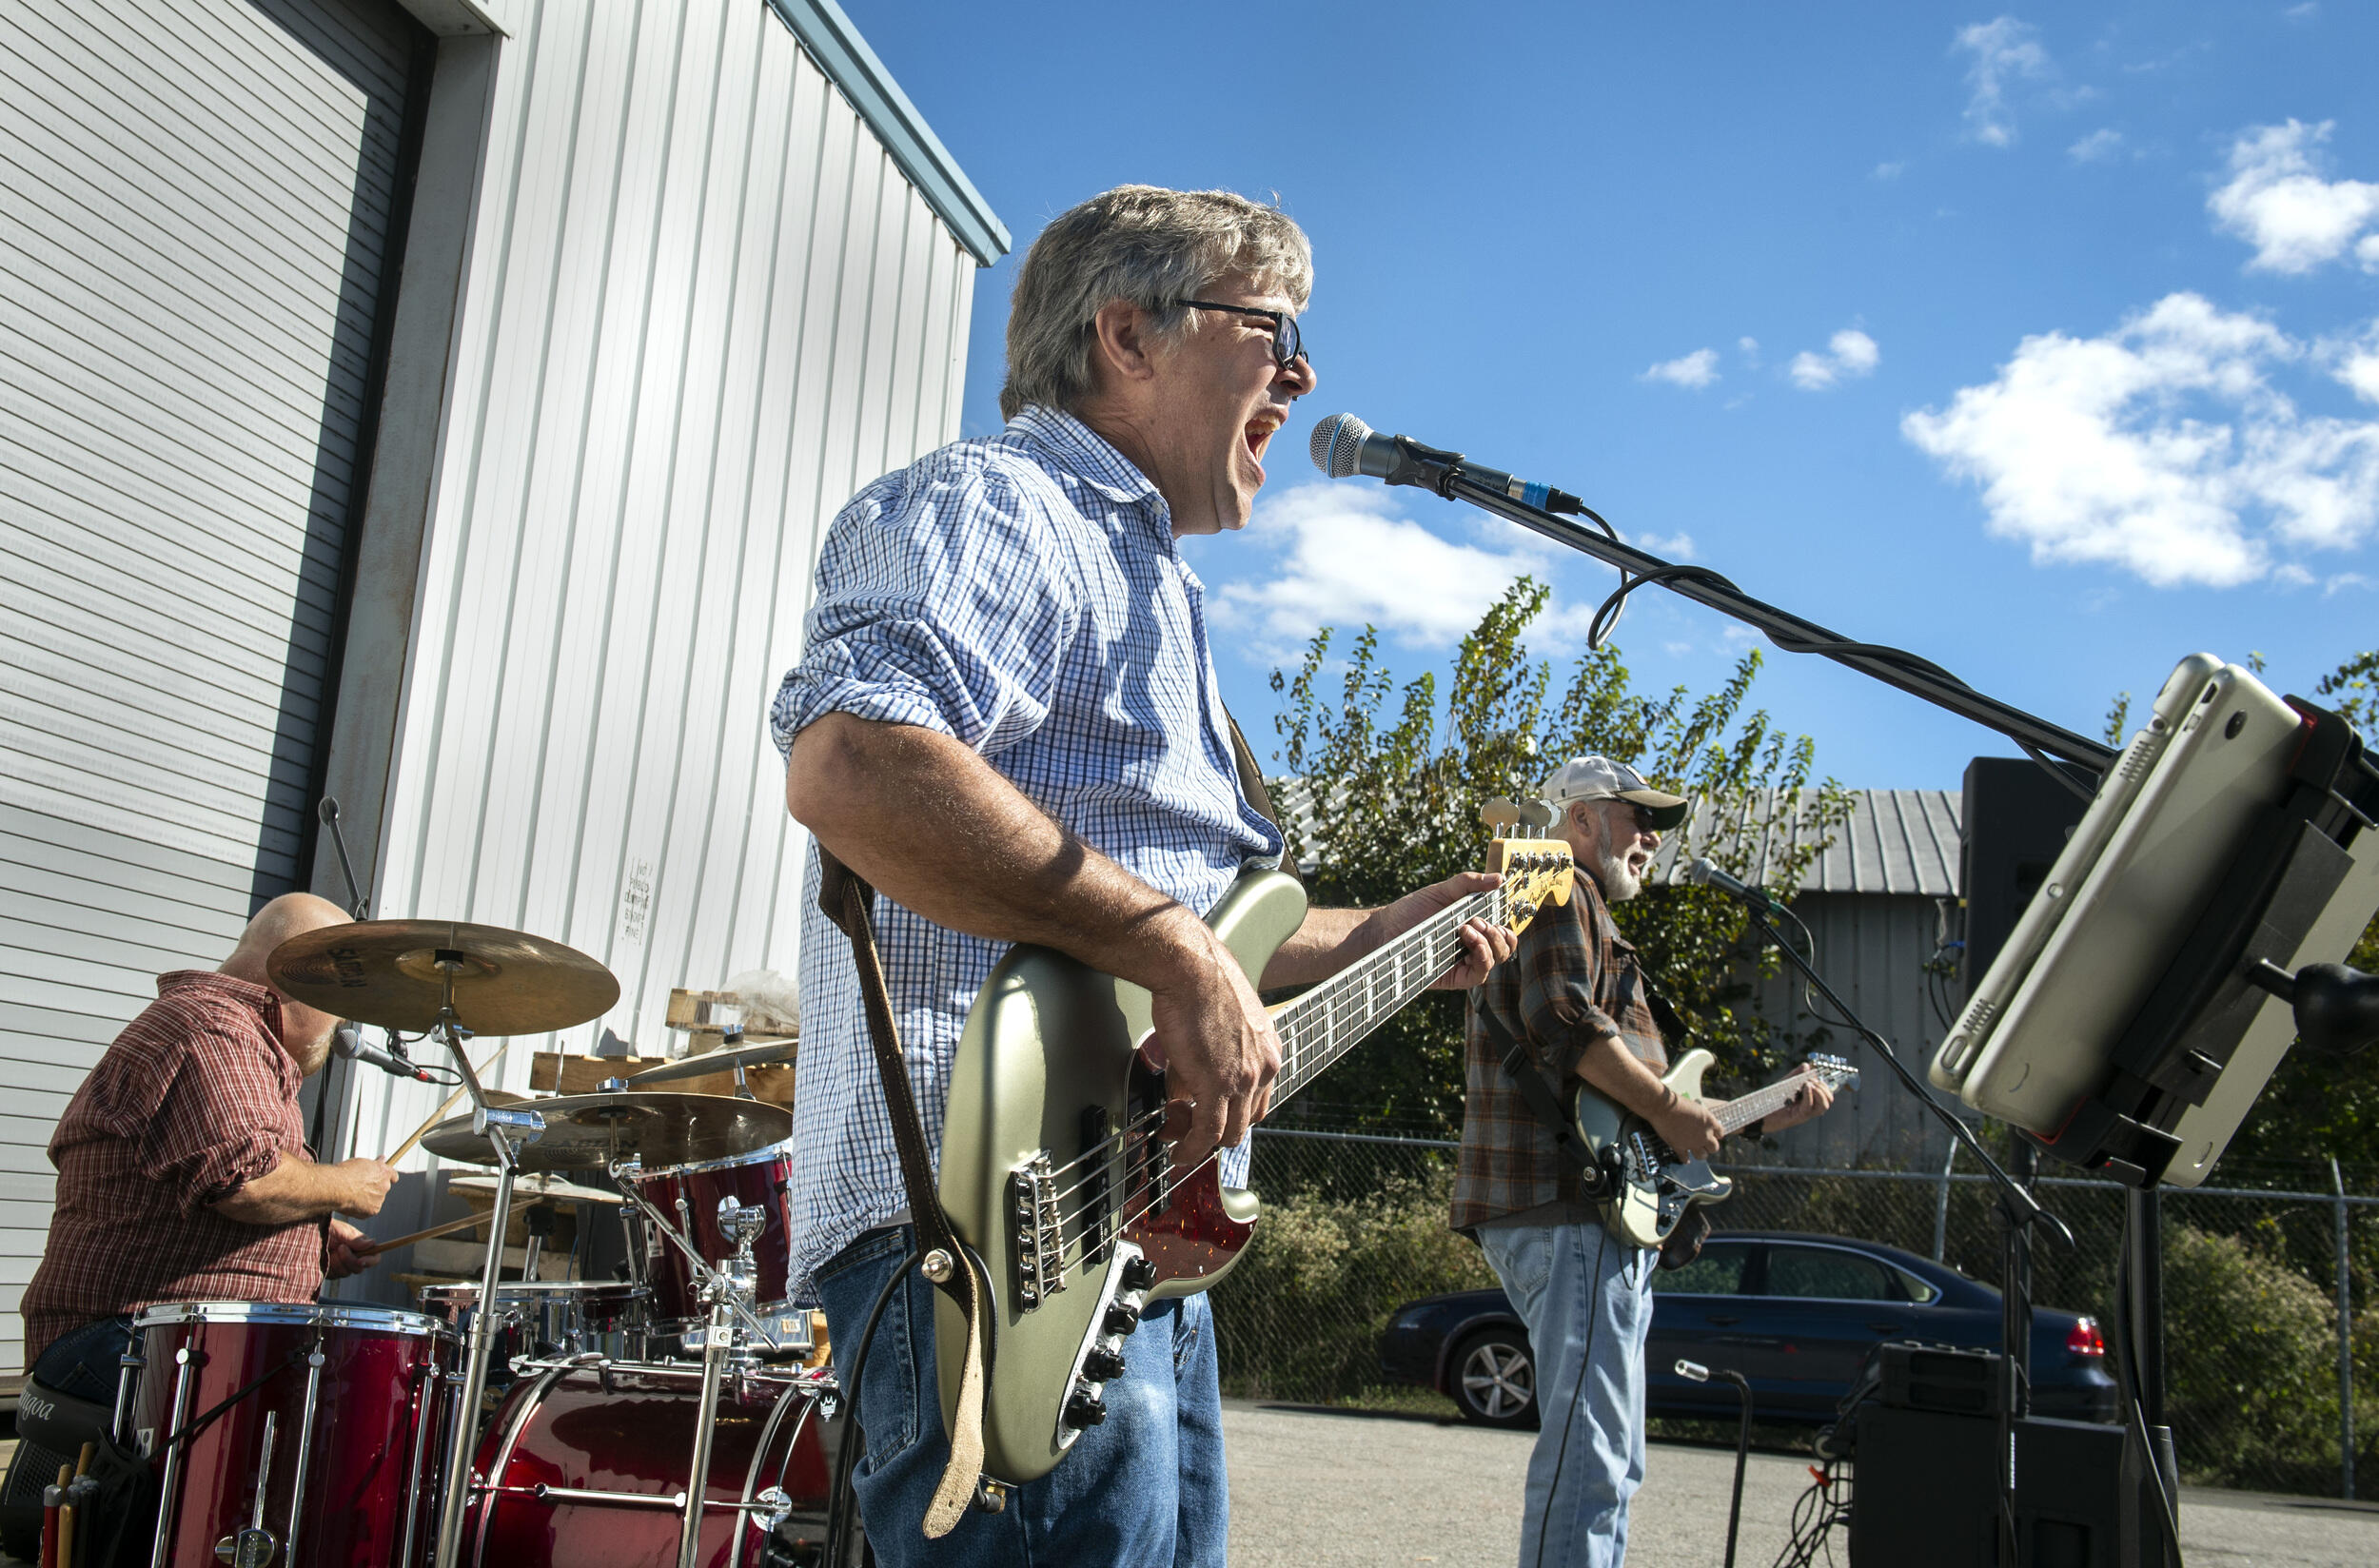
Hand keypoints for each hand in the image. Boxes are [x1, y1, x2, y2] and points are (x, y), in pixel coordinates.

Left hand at [324, 1218, 376, 1277]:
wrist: (305, 1235)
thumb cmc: (325, 1228)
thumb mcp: (341, 1231)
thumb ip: (356, 1239)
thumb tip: (373, 1243)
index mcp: (360, 1245)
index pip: (374, 1256)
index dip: (371, 1260)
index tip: (361, 1259)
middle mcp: (353, 1256)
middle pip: (360, 1267)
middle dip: (350, 1259)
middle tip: (340, 1248)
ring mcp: (342, 1265)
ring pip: (347, 1272)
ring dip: (339, 1262)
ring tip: (331, 1250)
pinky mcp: (331, 1272)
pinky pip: (335, 1275)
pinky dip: (330, 1266)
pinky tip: (325, 1257)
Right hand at [334, 1157, 398, 1216]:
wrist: (335, 1188)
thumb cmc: (345, 1173)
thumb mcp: (361, 1163)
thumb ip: (373, 1165)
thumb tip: (381, 1160)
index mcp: (384, 1172)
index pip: (393, 1176)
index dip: (386, 1178)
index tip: (380, 1178)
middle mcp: (385, 1186)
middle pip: (383, 1188)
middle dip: (374, 1188)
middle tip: (360, 1188)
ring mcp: (379, 1199)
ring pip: (375, 1199)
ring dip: (368, 1198)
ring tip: (352, 1195)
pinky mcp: (373, 1210)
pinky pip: (369, 1209)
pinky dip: (363, 1208)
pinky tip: (352, 1203)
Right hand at [1142, 918, 1281, 1175]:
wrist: (1191, 967)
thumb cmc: (1199, 982)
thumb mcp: (1220, 1023)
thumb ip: (1213, 1057)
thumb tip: (1186, 1087)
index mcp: (1269, 1050)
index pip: (1258, 1100)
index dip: (1231, 1115)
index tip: (1206, 1116)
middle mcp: (1264, 1068)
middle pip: (1246, 1121)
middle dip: (1214, 1131)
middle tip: (1184, 1128)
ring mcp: (1244, 1079)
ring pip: (1228, 1133)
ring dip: (1199, 1144)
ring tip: (1176, 1143)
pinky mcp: (1219, 1085)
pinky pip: (1208, 1132)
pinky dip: (1192, 1149)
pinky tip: (1178, 1152)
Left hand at [1361, 871, 1516, 990]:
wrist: (1384, 930)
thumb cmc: (1410, 910)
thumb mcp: (1441, 891)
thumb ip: (1469, 883)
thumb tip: (1499, 878)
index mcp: (1473, 928)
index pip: (1503, 933)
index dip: (1507, 926)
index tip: (1499, 913)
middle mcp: (1472, 947)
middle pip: (1505, 948)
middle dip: (1498, 933)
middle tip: (1477, 920)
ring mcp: (1464, 963)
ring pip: (1496, 960)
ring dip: (1490, 942)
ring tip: (1468, 926)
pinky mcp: (1454, 978)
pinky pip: (1479, 975)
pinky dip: (1482, 957)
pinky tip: (1470, 941)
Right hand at [1650, 1093, 1724, 1160]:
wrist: (1662, 1107)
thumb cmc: (1677, 1103)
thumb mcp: (1696, 1108)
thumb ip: (1701, 1119)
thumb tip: (1701, 1125)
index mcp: (1710, 1122)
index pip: (1720, 1133)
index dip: (1716, 1134)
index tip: (1713, 1134)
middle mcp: (1704, 1135)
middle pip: (1714, 1148)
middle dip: (1710, 1146)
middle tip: (1705, 1143)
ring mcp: (1692, 1143)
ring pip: (1702, 1156)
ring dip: (1700, 1153)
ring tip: (1696, 1150)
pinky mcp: (1680, 1147)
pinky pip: (1685, 1158)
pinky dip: (1685, 1159)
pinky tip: (1685, 1158)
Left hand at [1762, 1067, 1834, 1132]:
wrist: (1758, 1112)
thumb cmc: (1771, 1099)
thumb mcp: (1785, 1083)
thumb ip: (1796, 1075)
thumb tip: (1807, 1066)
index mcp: (1809, 1100)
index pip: (1826, 1094)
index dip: (1824, 1084)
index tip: (1812, 1076)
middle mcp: (1809, 1108)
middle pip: (1829, 1100)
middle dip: (1824, 1087)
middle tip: (1811, 1081)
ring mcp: (1804, 1113)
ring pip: (1824, 1106)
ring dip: (1820, 1092)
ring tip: (1809, 1084)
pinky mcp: (1797, 1117)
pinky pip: (1809, 1107)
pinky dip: (1809, 1095)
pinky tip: (1805, 1087)